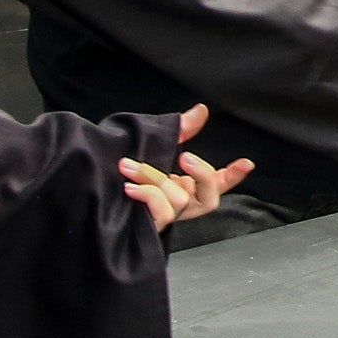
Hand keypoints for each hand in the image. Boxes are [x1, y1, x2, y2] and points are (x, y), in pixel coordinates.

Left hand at [118, 103, 254, 231]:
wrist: (92, 193)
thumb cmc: (124, 171)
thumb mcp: (156, 147)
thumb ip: (181, 130)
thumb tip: (201, 110)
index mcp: (186, 186)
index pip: (217, 185)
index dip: (233, 176)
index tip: (246, 162)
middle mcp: (180, 204)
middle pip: (210, 198)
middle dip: (202, 174)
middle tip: (185, 156)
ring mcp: (167, 217)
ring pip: (181, 200)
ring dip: (155, 179)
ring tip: (128, 167)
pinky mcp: (151, 227)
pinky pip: (162, 212)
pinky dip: (148, 196)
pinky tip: (131, 187)